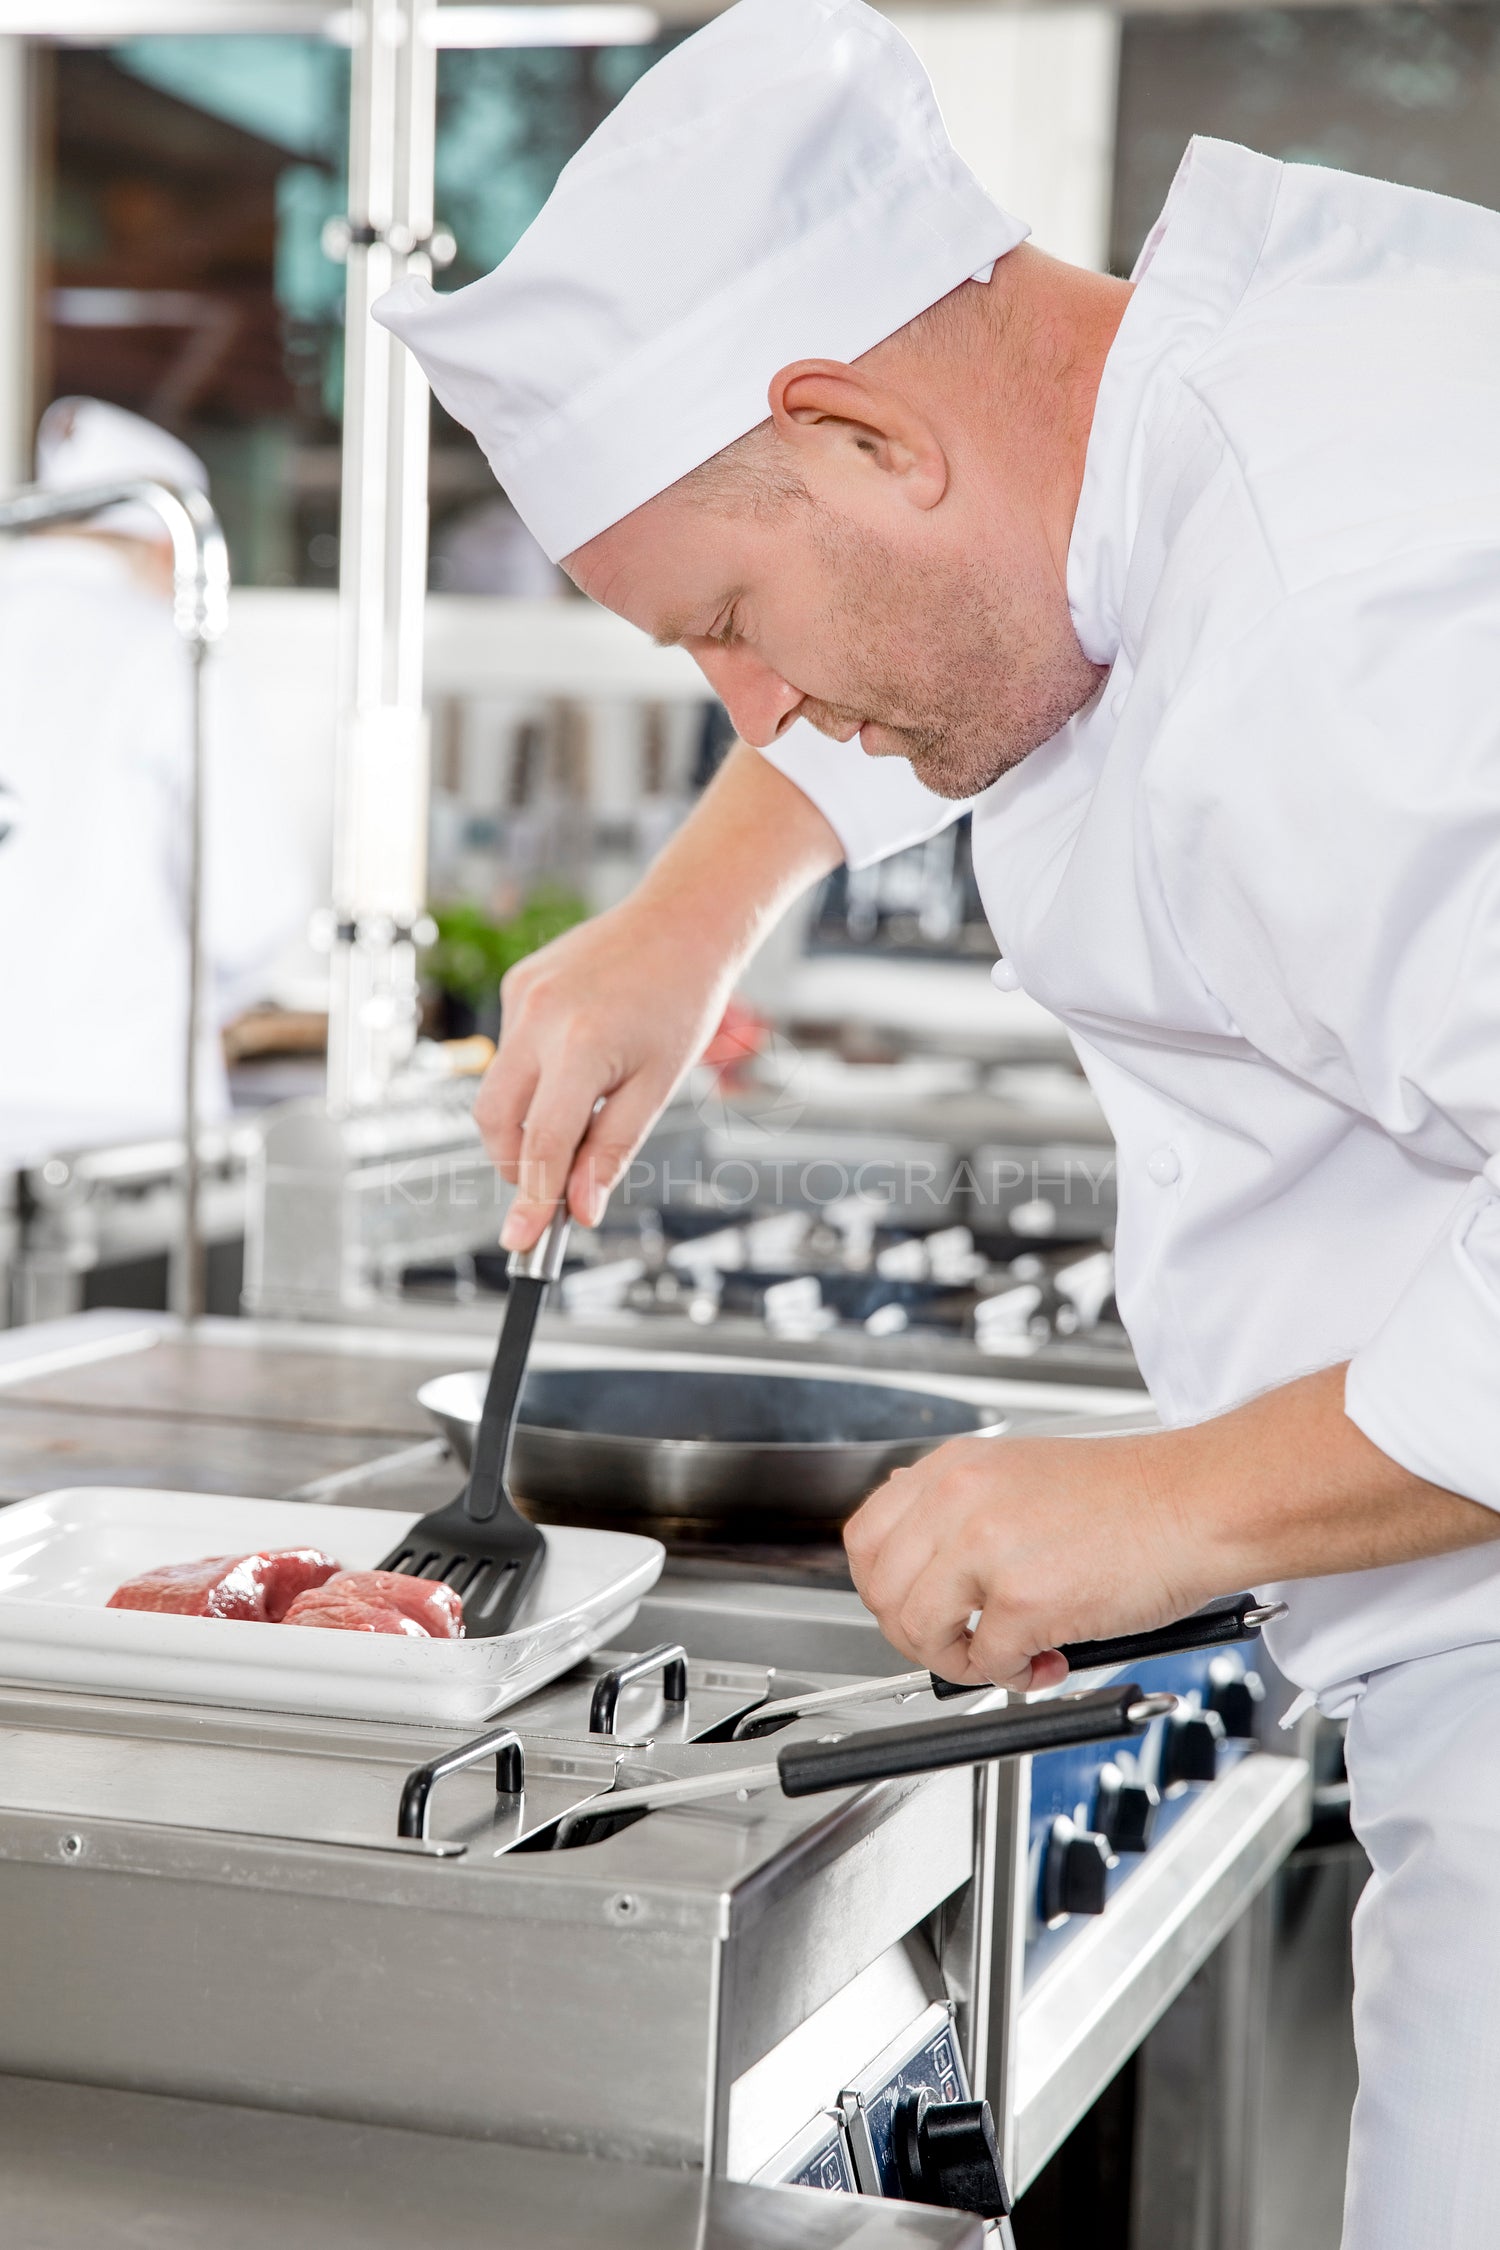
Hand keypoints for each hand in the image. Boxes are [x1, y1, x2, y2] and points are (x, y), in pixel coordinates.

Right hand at [477, 895, 731, 1249]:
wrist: (681, 922)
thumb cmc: (682, 1003)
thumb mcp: (657, 1087)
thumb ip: (612, 1151)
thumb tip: (580, 1209)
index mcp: (580, 1046)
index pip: (542, 1144)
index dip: (533, 1199)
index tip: (523, 1241)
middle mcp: (537, 1018)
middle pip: (496, 1122)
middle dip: (517, 1164)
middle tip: (556, 1181)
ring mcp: (520, 997)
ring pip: (497, 1089)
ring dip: (526, 1120)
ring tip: (582, 1110)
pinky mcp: (517, 984)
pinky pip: (509, 1051)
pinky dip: (533, 1075)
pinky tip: (578, 1057)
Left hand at [844, 1431, 1198, 1690]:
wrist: (1199, 1502)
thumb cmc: (1133, 1496)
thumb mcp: (1024, 1474)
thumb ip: (965, 1508)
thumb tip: (923, 1555)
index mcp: (956, 1468)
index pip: (867, 1536)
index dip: (884, 1587)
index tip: (913, 1609)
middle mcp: (959, 1500)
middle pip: (881, 1590)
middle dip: (915, 1634)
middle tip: (957, 1645)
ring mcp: (987, 1548)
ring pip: (918, 1631)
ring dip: (957, 1661)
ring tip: (1002, 1656)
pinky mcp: (1024, 1600)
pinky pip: (986, 1663)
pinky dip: (1014, 1677)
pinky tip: (1049, 1659)